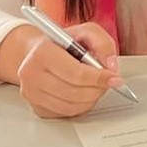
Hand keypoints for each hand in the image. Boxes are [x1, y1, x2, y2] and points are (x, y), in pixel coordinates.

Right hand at [9, 20, 123, 117]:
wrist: (37, 53)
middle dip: (97, 89)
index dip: (99, 78)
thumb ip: (102, 43)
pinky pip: (65, 114)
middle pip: (74, 92)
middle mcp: (31, 74)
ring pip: (70, 106)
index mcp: (42, 52)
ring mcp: (31, 93)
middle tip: (108, 82)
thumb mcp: (85, 32)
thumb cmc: (62, 43)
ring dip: (91, 99)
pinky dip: (80, 106)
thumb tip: (111, 65)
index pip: (75, 73)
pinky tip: (84, 94)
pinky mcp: (36, 107)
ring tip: (96, 87)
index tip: (115, 78)